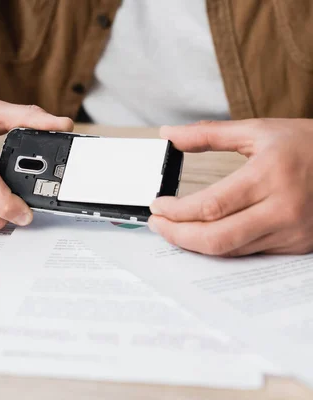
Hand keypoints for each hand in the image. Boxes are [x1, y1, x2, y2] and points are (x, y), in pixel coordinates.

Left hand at [149, 119, 312, 255]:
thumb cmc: (307, 144)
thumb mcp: (259, 130)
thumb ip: (208, 135)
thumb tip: (168, 134)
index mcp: (269, 175)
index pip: (209, 205)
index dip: (176, 211)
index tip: (157, 206)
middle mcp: (282, 208)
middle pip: (216, 238)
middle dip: (178, 236)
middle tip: (157, 225)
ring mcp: (292, 231)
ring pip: (231, 251)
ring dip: (196, 244)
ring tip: (175, 229)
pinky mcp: (297, 245)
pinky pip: (249, 253)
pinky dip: (222, 246)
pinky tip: (205, 235)